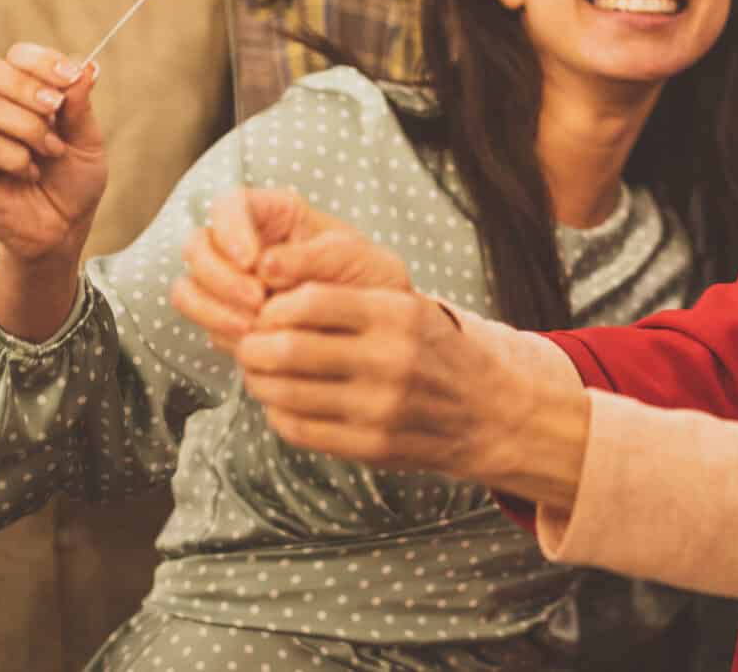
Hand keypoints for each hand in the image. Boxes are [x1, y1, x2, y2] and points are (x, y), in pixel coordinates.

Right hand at [0, 44, 106, 266]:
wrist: (65, 229)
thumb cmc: (73, 181)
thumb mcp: (87, 138)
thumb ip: (79, 105)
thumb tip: (87, 66)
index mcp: (18, 97)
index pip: (14, 57)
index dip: (41, 60)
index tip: (72, 77)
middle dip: (27, 84)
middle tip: (56, 107)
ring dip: (31, 128)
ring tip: (52, 151)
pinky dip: (17, 157)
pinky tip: (30, 172)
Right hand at [170, 188, 413, 353]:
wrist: (374, 326)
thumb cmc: (367, 278)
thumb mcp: (352, 257)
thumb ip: (310, 256)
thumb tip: (264, 266)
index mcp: (274, 214)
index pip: (229, 204)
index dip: (229, 229)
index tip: (250, 260)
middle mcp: (243, 243)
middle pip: (197, 246)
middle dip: (219, 277)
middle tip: (255, 301)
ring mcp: (229, 281)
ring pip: (188, 287)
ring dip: (213, 308)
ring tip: (252, 327)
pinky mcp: (226, 316)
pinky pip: (201, 322)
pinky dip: (220, 331)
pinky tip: (252, 341)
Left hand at [231, 282, 526, 480]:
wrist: (488, 408)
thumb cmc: (432, 348)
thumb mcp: (407, 307)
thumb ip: (347, 298)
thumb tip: (269, 290)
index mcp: (397, 314)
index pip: (308, 302)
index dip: (272, 307)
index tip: (265, 312)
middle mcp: (389, 360)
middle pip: (287, 350)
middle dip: (253, 347)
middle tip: (248, 345)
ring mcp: (379, 408)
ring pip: (285, 394)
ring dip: (259, 382)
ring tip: (261, 373)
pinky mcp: (370, 447)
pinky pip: (299, 430)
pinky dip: (279, 414)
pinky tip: (285, 403)